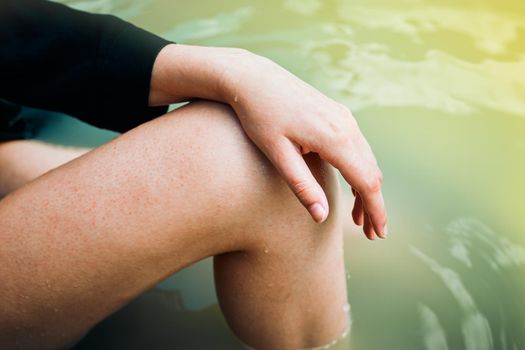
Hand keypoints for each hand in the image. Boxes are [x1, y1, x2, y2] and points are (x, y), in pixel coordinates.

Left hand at [149, 45, 386, 238]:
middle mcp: (346, 126)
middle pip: (372, 173)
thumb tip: (322, 217)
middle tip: (370, 234)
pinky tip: (351, 187)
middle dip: (373, 205)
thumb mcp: (277, 155)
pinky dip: (359, 171)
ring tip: (358, 218)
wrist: (253, 79)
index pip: (366, 182)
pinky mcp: (337, 114)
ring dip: (366, 189)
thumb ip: (302, 187)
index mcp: (335, 138)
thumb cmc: (260, 117)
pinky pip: (357, 148)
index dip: (375, 211)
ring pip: (367, 160)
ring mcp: (344, 118)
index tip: (379, 234)